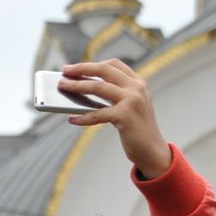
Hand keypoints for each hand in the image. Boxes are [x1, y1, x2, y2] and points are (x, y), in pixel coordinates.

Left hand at [58, 60, 170, 177]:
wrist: (153, 151)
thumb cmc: (137, 130)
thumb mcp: (130, 106)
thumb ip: (115, 94)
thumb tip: (83, 88)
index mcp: (138, 83)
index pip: (113, 64)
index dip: (93, 64)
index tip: (76, 67)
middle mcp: (136, 88)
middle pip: (104, 70)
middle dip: (82, 68)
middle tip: (65, 71)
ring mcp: (132, 101)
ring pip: (98, 87)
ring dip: (77, 86)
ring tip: (63, 87)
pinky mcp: (125, 116)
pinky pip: (97, 114)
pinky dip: (82, 117)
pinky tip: (72, 119)